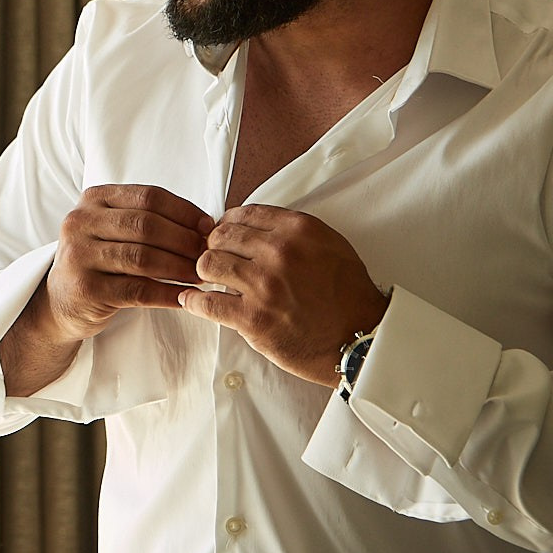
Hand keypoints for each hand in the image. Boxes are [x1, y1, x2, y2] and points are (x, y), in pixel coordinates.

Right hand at [37, 183, 215, 345]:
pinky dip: (166, 294)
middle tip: (207, 255)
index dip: (184, 211)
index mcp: (93, 199)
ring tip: (200, 277)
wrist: (60, 301)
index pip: (148, 197)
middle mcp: (80, 222)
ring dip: (179, 268)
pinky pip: (137, 291)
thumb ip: (145, 219)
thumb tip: (204, 226)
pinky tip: (184, 297)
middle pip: (146, 225)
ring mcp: (79, 256)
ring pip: (142, 258)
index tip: (208, 227)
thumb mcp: (110, 229)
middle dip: (185, 241)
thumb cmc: (98, 261)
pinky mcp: (85, 289)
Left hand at [179, 203, 388, 387]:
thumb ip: (292, 231)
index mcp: (297, 230)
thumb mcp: (329, 245)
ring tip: (210, 280)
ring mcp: (264, 286)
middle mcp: (279, 253)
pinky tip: (191, 301)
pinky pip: (207, 303)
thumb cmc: (348, 295)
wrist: (361, 339)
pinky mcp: (253, 318)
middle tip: (216, 258)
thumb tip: (255, 226)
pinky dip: (194, 301)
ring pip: (208, 264)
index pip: (244, 213)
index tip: (225, 234)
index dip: (228, 223)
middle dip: (213, 246)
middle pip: (220, 236)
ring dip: (205, 272)